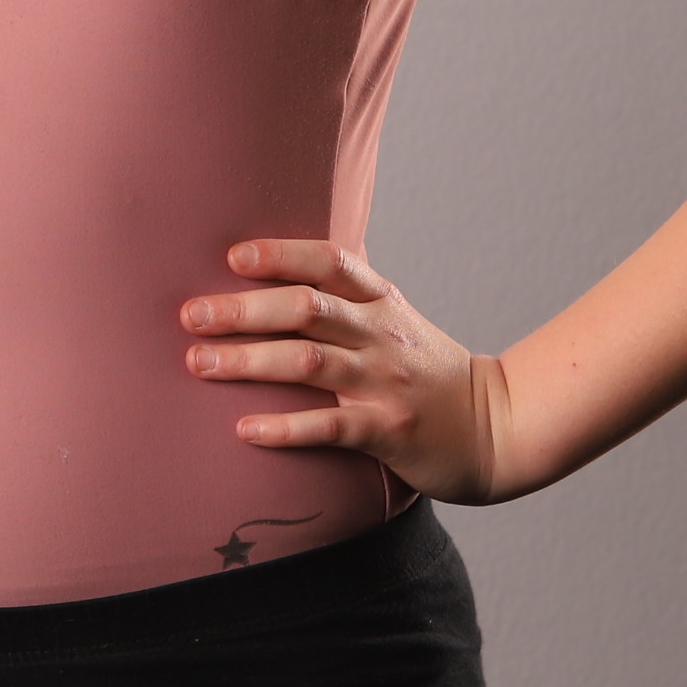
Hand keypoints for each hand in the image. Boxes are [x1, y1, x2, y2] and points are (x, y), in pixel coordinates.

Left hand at [181, 239, 518, 503]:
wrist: (496, 428)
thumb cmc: (426, 371)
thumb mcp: (394, 320)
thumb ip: (346, 296)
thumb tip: (279, 266)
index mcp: (381, 302)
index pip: (330, 262)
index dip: (281, 255)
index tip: (232, 257)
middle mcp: (381, 335)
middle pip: (306, 309)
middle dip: (243, 310)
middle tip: (190, 315)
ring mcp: (385, 383)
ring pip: (308, 362)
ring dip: (248, 361)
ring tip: (199, 363)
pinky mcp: (388, 431)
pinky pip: (330, 427)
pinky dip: (285, 427)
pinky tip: (244, 429)